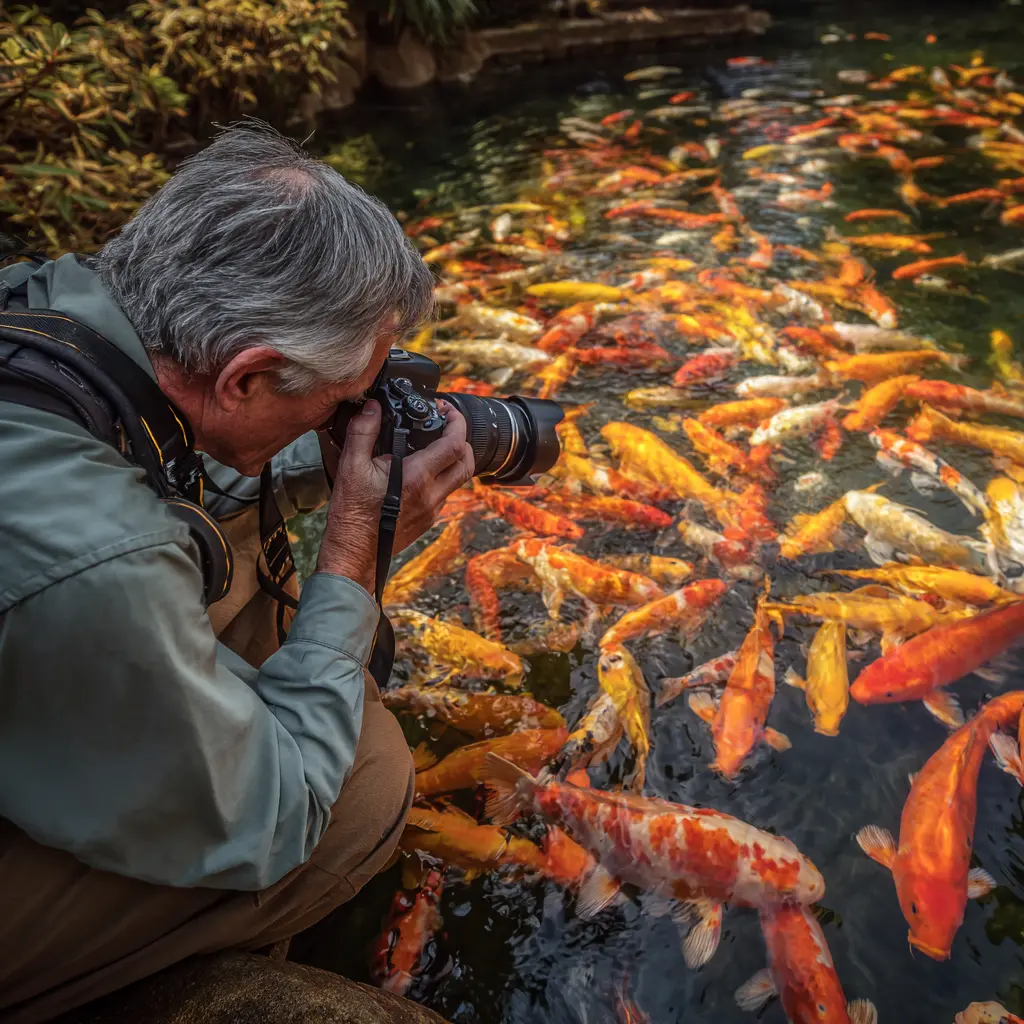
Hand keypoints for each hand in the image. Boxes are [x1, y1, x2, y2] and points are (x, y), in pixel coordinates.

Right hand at [316, 400, 474, 590]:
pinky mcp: (428, 520)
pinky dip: (441, 477)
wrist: (354, 554)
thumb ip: (363, 432)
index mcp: (416, 477)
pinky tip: (419, 471)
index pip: (454, 445)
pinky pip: (445, 494)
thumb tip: (372, 408)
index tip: (447, 411)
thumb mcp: (350, 467)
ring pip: (458, 480)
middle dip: (462, 440)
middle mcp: (431, 494)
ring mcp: (432, 509)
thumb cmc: (351, 515)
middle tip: (446, 427)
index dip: (457, 422)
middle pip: (467, 463)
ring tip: (434, 446)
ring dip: (453, 460)